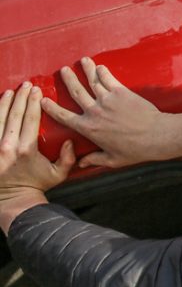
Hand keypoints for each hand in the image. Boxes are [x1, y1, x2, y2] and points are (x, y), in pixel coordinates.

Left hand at [0, 83, 74, 230]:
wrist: (13, 200)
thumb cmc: (36, 186)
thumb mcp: (58, 174)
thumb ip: (68, 158)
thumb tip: (70, 141)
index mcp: (27, 149)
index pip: (30, 118)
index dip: (33, 102)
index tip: (37, 91)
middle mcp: (8, 146)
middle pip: (14, 114)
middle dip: (20, 97)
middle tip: (26, 85)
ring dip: (4, 103)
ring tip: (11, 91)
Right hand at [41, 58, 177, 167]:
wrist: (155, 135)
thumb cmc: (135, 150)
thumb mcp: (112, 159)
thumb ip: (95, 159)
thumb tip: (80, 164)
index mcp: (89, 128)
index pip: (64, 116)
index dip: (51, 108)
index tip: (43, 100)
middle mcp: (94, 111)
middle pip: (76, 92)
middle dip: (69, 80)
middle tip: (63, 70)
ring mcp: (108, 99)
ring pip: (92, 81)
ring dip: (86, 69)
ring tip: (82, 61)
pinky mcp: (121, 92)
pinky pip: (109, 79)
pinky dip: (103, 72)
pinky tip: (100, 66)